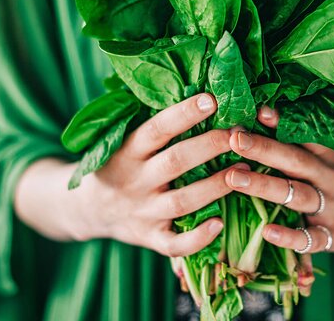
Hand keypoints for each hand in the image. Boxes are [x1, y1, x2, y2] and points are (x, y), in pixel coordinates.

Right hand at [64, 93, 240, 256]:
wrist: (87, 208)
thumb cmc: (119, 165)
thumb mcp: (124, 141)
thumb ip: (154, 124)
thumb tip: (198, 90)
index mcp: (127, 151)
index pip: (156, 129)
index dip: (184, 114)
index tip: (212, 99)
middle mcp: (135, 181)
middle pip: (176, 162)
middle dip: (210, 146)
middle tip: (240, 134)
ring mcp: (143, 212)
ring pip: (183, 201)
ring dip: (216, 186)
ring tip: (245, 171)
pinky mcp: (149, 238)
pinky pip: (174, 244)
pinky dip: (197, 238)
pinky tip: (220, 223)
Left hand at [223, 106, 333, 252]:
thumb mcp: (325, 157)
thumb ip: (296, 140)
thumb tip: (261, 111)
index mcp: (325, 157)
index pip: (302, 137)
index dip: (279, 124)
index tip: (255, 111)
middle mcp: (329, 179)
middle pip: (296, 161)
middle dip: (264, 149)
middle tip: (234, 139)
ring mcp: (332, 208)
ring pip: (298, 196)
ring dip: (265, 186)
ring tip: (234, 178)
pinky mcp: (333, 237)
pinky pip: (310, 238)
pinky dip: (289, 236)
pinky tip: (267, 231)